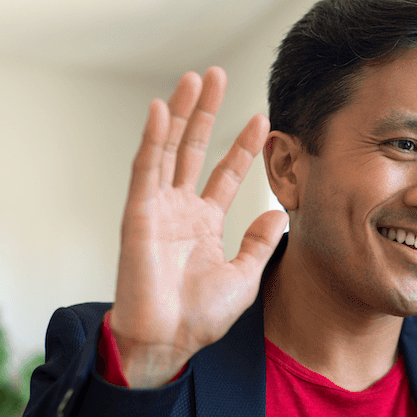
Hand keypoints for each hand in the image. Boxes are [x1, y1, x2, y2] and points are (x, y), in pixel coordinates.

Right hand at [111, 68, 287, 387]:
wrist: (168, 340)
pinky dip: (151, 139)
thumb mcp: (244, 276)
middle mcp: (179, 209)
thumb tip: (279, 214)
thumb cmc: (199, 317)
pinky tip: (160, 110)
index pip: (225, 173)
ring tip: (193, 78)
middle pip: (194, 149)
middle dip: (206, 112)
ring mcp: (157, 208)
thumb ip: (260, 244)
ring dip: (179, 113)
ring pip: (168, 149)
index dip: (242, 147)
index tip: (262, 119)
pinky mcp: (138, 213)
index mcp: (203, 223)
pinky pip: (145, 169)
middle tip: (217, 75)